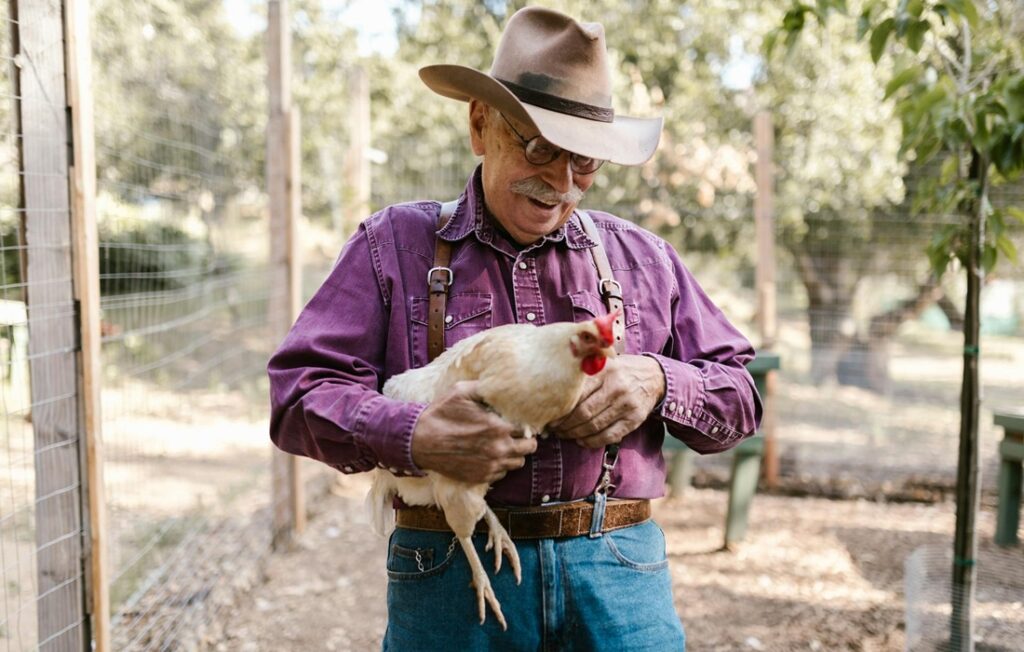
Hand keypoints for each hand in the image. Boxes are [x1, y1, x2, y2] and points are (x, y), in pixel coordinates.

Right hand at [411, 381, 537, 483]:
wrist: (419, 441)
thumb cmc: (440, 414)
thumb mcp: (461, 392)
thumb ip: (484, 388)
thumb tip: (500, 385)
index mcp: (498, 427)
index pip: (527, 428)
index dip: (525, 423)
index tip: (519, 421)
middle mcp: (498, 449)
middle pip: (529, 448)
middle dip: (526, 439)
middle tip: (516, 434)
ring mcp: (490, 466)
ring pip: (518, 463)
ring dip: (515, 454)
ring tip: (504, 445)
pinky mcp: (481, 477)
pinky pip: (502, 474)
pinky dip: (500, 466)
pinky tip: (490, 455)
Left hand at [550, 355, 665, 448]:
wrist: (653, 377)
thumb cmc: (619, 370)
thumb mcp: (603, 363)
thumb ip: (582, 373)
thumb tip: (551, 392)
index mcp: (605, 370)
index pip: (576, 394)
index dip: (560, 409)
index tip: (549, 415)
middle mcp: (617, 387)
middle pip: (583, 413)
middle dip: (565, 425)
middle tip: (554, 429)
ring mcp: (627, 404)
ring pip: (594, 426)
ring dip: (575, 435)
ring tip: (564, 434)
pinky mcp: (634, 420)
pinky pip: (609, 436)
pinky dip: (592, 442)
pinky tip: (581, 441)